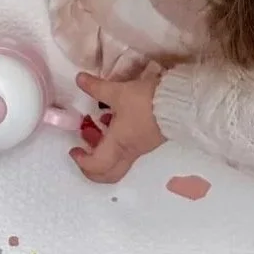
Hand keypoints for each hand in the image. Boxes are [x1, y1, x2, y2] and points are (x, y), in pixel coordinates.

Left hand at [70, 69, 165, 183]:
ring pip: (118, 162)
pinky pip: (128, 150)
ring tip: (96, 129)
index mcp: (119, 144)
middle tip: (82, 152)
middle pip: (109, 175)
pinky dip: (115, 142)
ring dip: (103, 151)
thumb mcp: (118, 91)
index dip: (81, 162)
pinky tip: (114, 121)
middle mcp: (129, 152)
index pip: (96, 166)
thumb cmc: (146, 101)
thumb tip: (79, 79)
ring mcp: (141, 148)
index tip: (74, 149)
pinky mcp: (150, 140)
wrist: (179, 103)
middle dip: (92, 169)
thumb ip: (97, 87)